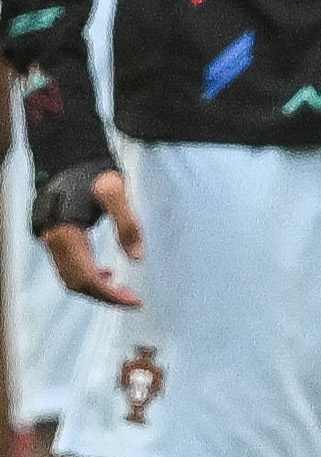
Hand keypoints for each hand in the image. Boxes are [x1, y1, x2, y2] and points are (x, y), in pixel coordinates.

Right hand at [39, 163, 138, 308]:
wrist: (68, 155)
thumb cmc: (94, 170)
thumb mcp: (116, 191)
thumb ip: (128, 224)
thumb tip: (137, 258)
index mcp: (65, 232)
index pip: (87, 277)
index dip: (111, 294)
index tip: (136, 301)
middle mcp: (51, 238)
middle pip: (75, 282)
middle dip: (104, 296)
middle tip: (133, 299)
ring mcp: (47, 237)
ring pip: (68, 276)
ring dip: (94, 287)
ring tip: (121, 288)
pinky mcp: (50, 234)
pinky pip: (65, 265)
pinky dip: (85, 274)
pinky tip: (105, 272)